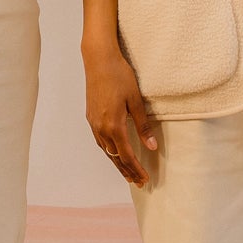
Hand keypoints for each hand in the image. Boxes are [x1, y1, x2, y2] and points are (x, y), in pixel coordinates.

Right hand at [84, 45, 157, 184]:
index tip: (145, 179)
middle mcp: (101, 128)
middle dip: (127, 171)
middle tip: (138, 183)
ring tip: (127, 173)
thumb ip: (143, 126)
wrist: (99, 60)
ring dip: (117, 163)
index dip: (136, 169)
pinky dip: (109, 151)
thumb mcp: (136, 101)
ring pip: (106, 151)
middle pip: (115, 157)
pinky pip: (100, 141)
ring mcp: (94, 123)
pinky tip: (114, 153)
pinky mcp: (91, 117)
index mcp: (114, 125)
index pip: (127, 155)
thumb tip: (152, 146)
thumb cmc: (120, 76)